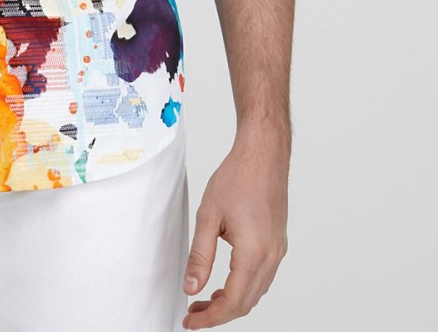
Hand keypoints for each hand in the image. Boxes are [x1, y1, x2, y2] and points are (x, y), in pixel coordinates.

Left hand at [182, 127, 289, 327]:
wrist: (264, 154)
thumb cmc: (238, 177)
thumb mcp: (208, 216)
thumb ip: (200, 256)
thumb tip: (192, 288)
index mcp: (254, 253)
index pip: (233, 301)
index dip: (211, 317)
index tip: (191, 322)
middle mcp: (272, 256)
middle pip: (247, 302)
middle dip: (220, 313)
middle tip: (194, 314)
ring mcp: (278, 250)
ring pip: (256, 291)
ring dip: (232, 301)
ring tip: (205, 300)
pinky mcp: (277, 242)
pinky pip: (262, 277)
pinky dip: (244, 287)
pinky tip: (226, 282)